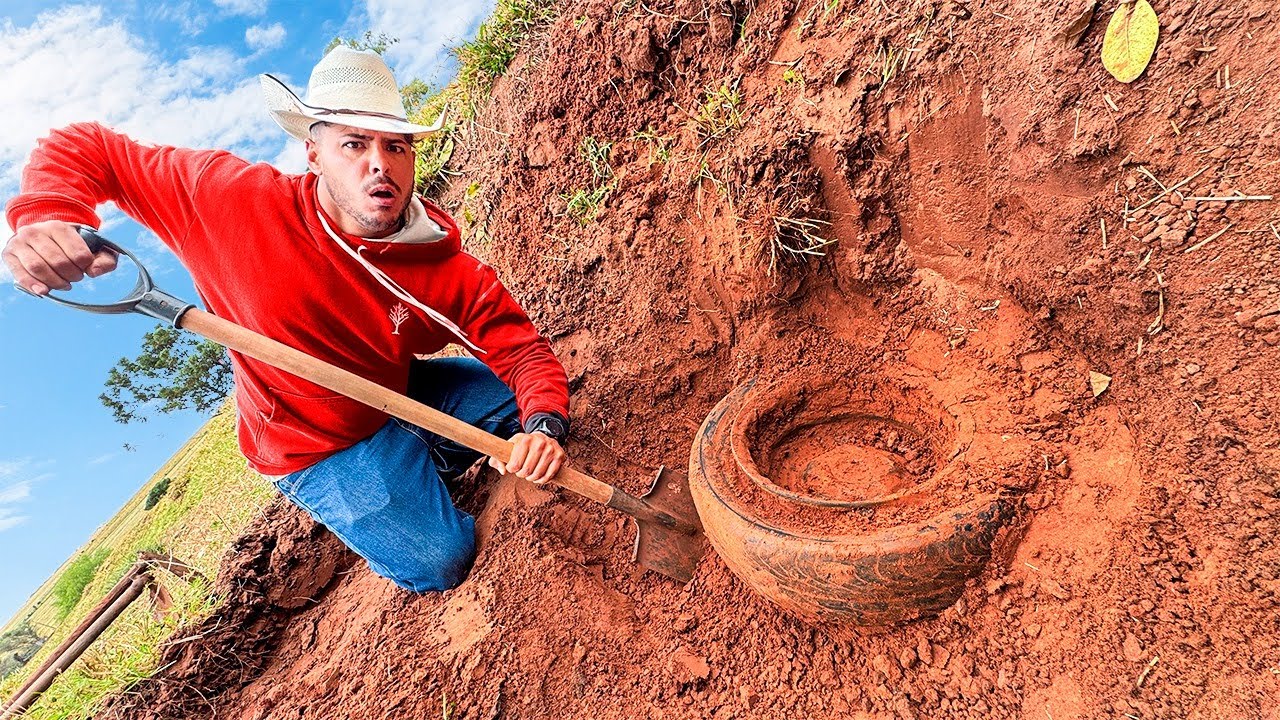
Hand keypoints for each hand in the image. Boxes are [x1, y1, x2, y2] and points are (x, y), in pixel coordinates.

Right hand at [3, 220, 117, 294]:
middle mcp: (35, 231)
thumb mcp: (92, 247)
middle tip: (75, 277)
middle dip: (71, 276)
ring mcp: (19, 242)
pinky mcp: (9, 255)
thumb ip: (104, 259)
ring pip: (38, 268)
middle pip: (58, 262)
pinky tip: (44, 291)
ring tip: (63, 284)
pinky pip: (21, 275)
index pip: (78, 254)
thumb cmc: (70, 244)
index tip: (85, 267)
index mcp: (58, 227)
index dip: (86, 266)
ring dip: (55, 282)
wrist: (42, 236)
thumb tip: (95, 272)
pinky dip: (33, 285)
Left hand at [489, 432, 565, 484]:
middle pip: (526, 471)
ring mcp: (550, 449)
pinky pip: (549, 475)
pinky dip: (542, 480)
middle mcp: (539, 442)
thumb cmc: (521, 446)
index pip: (514, 465)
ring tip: (530, 474)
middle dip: (522, 474)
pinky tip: (539, 477)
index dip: (512, 470)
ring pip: (538, 474)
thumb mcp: (508, 449)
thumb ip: (497, 459)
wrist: (541, 437)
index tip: (513, 467)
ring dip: (532, 478)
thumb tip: (502, 471)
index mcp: (524, 439)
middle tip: (522, 471)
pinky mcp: (559, 456)